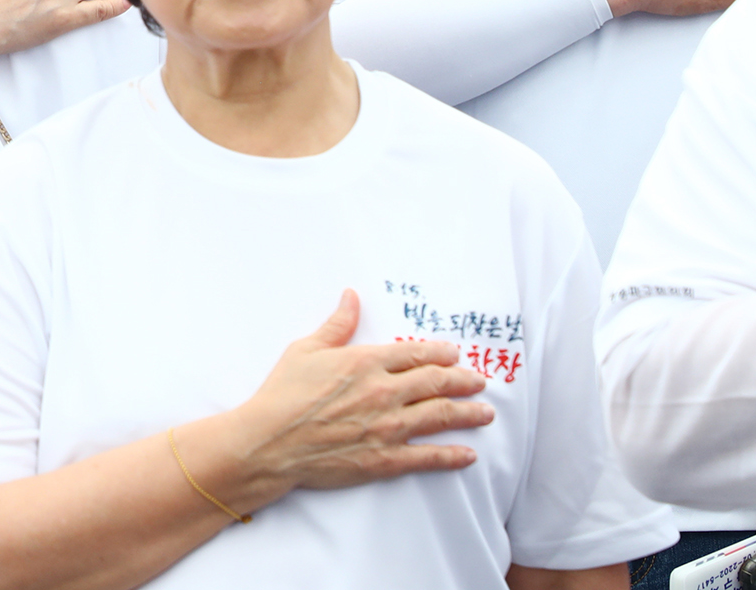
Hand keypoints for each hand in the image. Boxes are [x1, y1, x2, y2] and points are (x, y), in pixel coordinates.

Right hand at [230, 291, 489, 496]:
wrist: (271, 441)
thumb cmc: (283, 394)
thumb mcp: (306, 350)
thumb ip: (336, 325)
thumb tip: (351, 297)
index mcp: (366, 362)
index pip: (415, 353)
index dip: (440, 353)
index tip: (455, 354)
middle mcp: (384, 392)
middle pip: (436, 383)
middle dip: (463, 381)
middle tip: (479, 381)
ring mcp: (387, 427)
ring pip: (439, 417)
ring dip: (467, 414)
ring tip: (485, 412)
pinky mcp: (384, 459)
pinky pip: (427, 456)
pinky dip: (451, 456)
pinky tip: (467, 454)